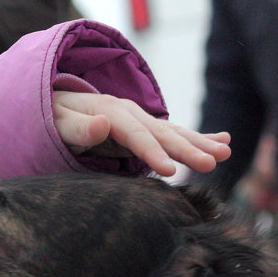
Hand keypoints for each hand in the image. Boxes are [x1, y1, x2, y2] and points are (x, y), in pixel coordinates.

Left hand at [52, 90, 230, 176]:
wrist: (51, 104)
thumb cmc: (52, 118)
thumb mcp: (56, 122)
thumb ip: (78, 127)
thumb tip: (103, 123)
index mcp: (110, 111)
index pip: (135, 134)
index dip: (152, 152)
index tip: (169, 171)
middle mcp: (129, 112)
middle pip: (161, 132)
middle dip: (187, 148)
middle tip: (211, 164)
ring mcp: (138, 118)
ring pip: (173, 132)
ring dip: (200, 142)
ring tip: (226, 153)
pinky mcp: (143, 128)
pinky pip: (173, 133)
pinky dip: (198, 136)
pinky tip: (223, 140)